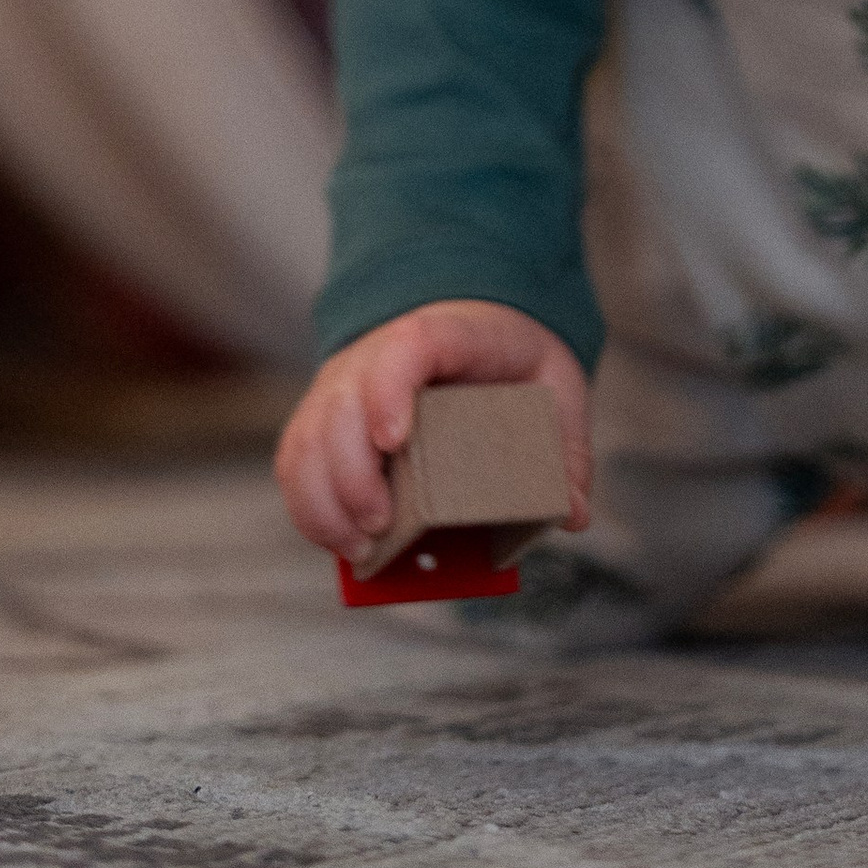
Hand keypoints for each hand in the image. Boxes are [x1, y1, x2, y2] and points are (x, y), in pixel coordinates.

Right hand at [274, 298, 590, 564]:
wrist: (470, 319)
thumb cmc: (509, 359)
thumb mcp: (554, 386)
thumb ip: (566, 448)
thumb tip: (571, 513)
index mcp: (443, 335)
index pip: (407, 346)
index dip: (390, 388)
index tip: (393, 440)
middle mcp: (378, 354)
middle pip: (344, 401)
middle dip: (352, 473)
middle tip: (380, 529)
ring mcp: (345, 384)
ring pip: (309, 434)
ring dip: (323, 499)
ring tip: (359, 549)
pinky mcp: (324, 418)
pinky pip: (296, 459)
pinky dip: (308, 505)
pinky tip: (337, 542)